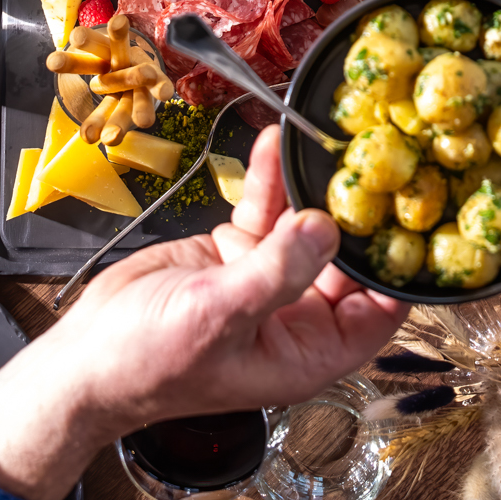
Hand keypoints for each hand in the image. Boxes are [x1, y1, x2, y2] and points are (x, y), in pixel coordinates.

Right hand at [0, 128, 404, 499]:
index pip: (380, 308)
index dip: (401, 266)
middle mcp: (298, 316)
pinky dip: (272, 177)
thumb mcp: (219, 317)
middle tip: (381, 153)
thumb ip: (276, 273)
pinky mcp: (235, 252)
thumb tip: (325, 227)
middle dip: (362, 210)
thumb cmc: (150, 363)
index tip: (416, 212)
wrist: (84, 356)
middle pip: (350, 258)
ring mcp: (268, 280)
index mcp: (309, 352)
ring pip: (307, 223)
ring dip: (314, 184)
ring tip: (330, 136)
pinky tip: (277, 141)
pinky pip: (266, 209)